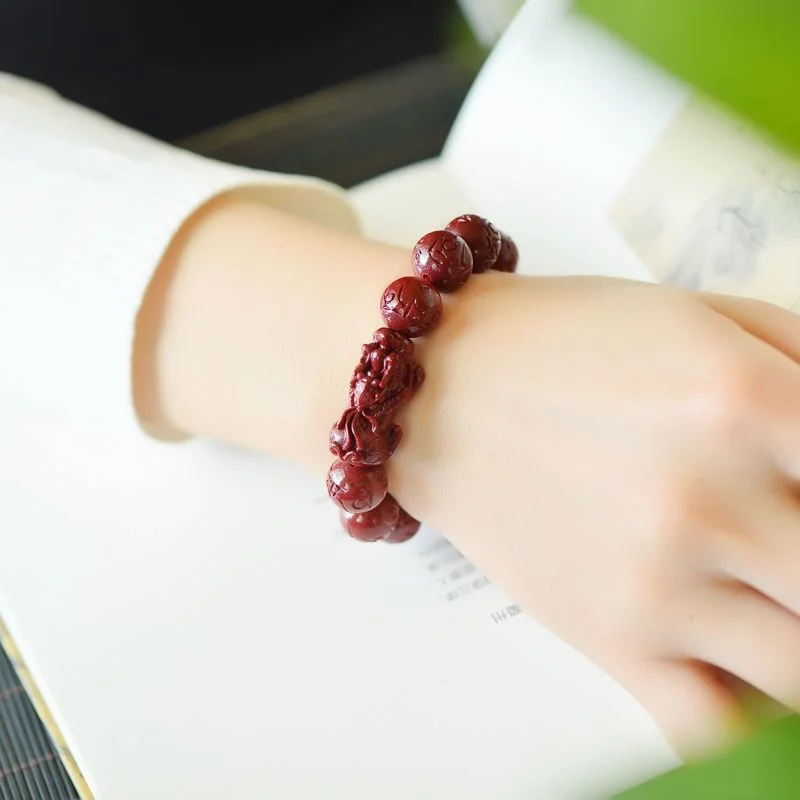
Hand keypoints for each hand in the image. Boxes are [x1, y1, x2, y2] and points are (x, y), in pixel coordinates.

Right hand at [392, 272, 799, 754]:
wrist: (437, 387)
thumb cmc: (564, 345)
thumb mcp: (703, 318)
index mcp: (747, 402)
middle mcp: (709, 501)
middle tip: (797, 556)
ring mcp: (656, 583)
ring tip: (776, 602)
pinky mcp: (606, 636)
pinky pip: (712, 729)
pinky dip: (754, 729)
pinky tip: (754, 682)